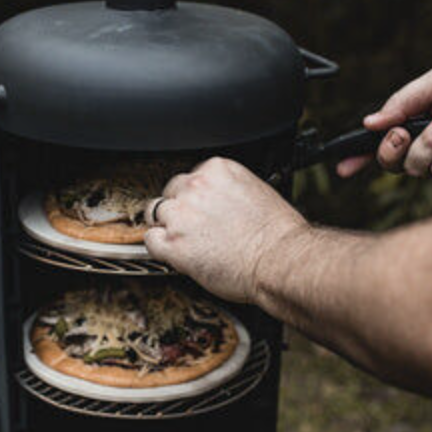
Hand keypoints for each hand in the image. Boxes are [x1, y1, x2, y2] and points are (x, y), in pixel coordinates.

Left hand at [145, 157, 304, 302]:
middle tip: (193, 228)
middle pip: (170, 193)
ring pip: (156, 215)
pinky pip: (150, 240)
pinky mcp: (174, 243)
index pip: (190, 177)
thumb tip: (218, 201)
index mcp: (217, 170)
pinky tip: (175, 254)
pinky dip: (159, 248)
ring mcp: (181, 215)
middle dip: (179, 210)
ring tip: (187, 243)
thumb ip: (228, 190)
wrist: (280, 261)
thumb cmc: (277, 234)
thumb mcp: (257, 192)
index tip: (200, 210)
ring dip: (167, 228)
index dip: (193, 197)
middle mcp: (196, 187)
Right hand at [338, 58, 431, 184]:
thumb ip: (400, 103)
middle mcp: (429, 143)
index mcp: (418, 118)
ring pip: (415, 168)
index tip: (342, 166)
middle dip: (390, 149)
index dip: (360, 156)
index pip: (383, 141)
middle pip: (392, 162)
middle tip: (402, 132)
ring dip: (431, 144)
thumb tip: (370, 123)